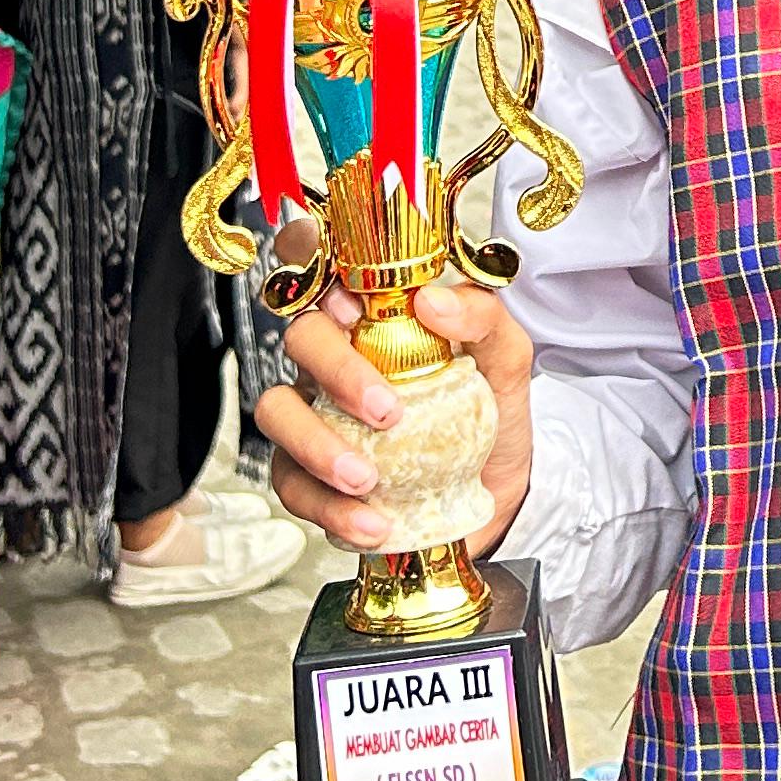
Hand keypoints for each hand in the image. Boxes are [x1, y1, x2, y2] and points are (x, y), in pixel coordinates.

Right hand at [255, 276, 534, 559]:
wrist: (497, 495)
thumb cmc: (490, 413)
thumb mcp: (505, 360)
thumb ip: (483, 318)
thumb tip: (434, 302)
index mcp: (375, 314)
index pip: (322, 263)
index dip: (310, 258)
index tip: (349, 298)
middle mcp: (335, 357)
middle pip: (300, 336)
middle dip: (335, 370)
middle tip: (386, 410)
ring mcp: (316, 413)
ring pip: (275, 410)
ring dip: (315, 445)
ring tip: (366, 478)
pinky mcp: (310, 473)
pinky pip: (292, 483)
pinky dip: (329, 508)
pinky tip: (371, 522)